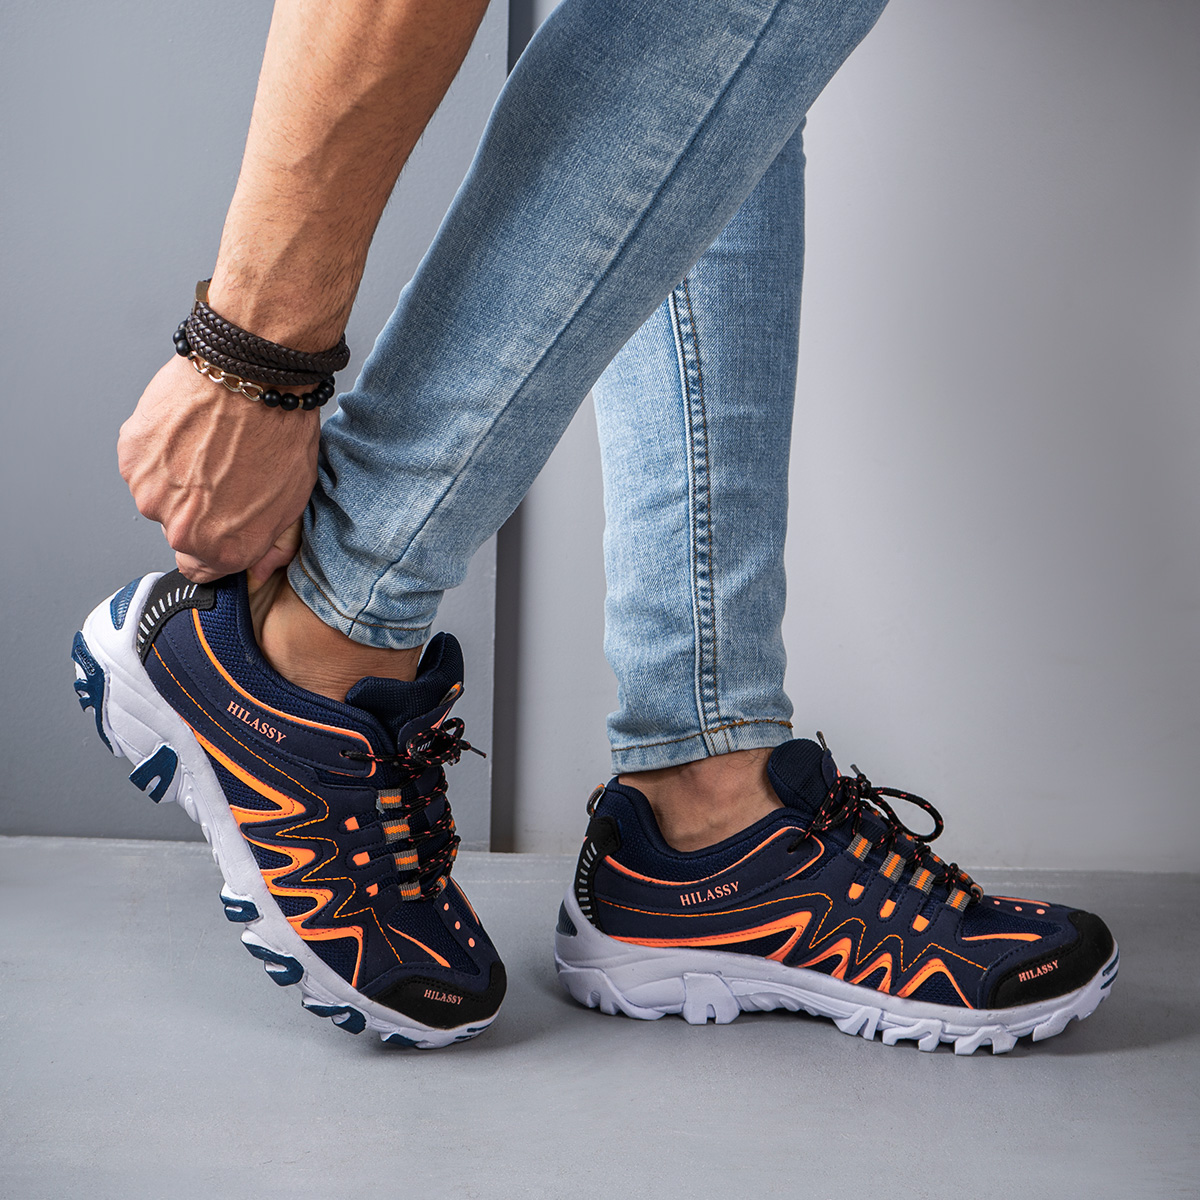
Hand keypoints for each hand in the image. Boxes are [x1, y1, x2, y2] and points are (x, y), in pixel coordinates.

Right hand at [119, 355, 319, 582]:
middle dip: (199, 506)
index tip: (221, 521)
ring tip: (209, 443)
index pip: (201, 569)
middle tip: (225, 469)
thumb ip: (271, 544)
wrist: (253, 376)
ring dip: (177, 475)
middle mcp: (180, 529)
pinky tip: (189, 428)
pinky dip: (160, 448)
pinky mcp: (131, 455)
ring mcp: (150, 492)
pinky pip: (143, 462)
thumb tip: (259, 569)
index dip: (214, 543)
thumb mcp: (293, 499)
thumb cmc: (279, 432)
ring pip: (160, 493)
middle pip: (181, 529)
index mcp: (223, 548)